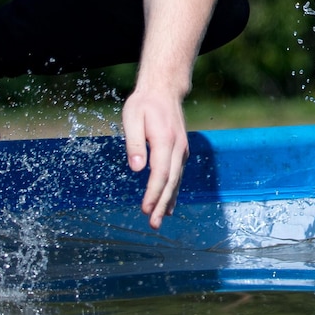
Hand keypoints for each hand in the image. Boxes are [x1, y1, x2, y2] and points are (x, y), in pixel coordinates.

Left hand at [121, 77, 189, 227]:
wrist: (164, 89)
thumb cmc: (145, 103)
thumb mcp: (132, 117)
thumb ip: (134, 142)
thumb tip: (136, 168)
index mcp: (165, 140)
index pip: (160, 173)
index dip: (153, 193)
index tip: (145, 209)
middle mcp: (178, 147)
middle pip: (171, 181)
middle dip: (162, 204)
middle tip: (154, 224)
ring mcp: (182, 149)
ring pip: (176, 180)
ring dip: (168, 201)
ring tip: (160, 220)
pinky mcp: (181, 151)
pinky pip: (178, 175)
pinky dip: (174, 191)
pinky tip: (169, 204)